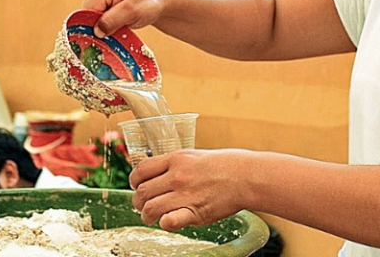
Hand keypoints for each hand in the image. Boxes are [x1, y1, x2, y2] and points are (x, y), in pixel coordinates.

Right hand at [82, 0, 166, 36]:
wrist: (156, 3)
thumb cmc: (148, 4)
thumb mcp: (133, 12)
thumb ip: (113, 20)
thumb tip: (96, 31)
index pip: (87, 11)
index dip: (94, 26)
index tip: (106, 36)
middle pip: (85, 15)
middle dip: (97, 27)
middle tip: (116, 30)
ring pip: (88, 19)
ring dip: (100, 27)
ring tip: (118, 25)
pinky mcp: (97, 3)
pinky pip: (93, 19)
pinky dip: (102, 26)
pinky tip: (114, 25)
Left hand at [130, 149, 245, 230]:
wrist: (245, 176)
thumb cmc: (224, 165)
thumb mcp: (194, 155)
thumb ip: (175, 164)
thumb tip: (158, 172)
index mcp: (175, 159)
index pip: (141, 170)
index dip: (134, 181)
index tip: (137, 186)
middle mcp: (177, 176)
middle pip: (142, 192)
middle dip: (138, 202)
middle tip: (142, 206)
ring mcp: (185, 194)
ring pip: (150, 208)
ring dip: (146, 216)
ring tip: (150, 217)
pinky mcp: (195, 212)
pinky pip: (169, 221)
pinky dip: (164, 223)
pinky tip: (167, 222)